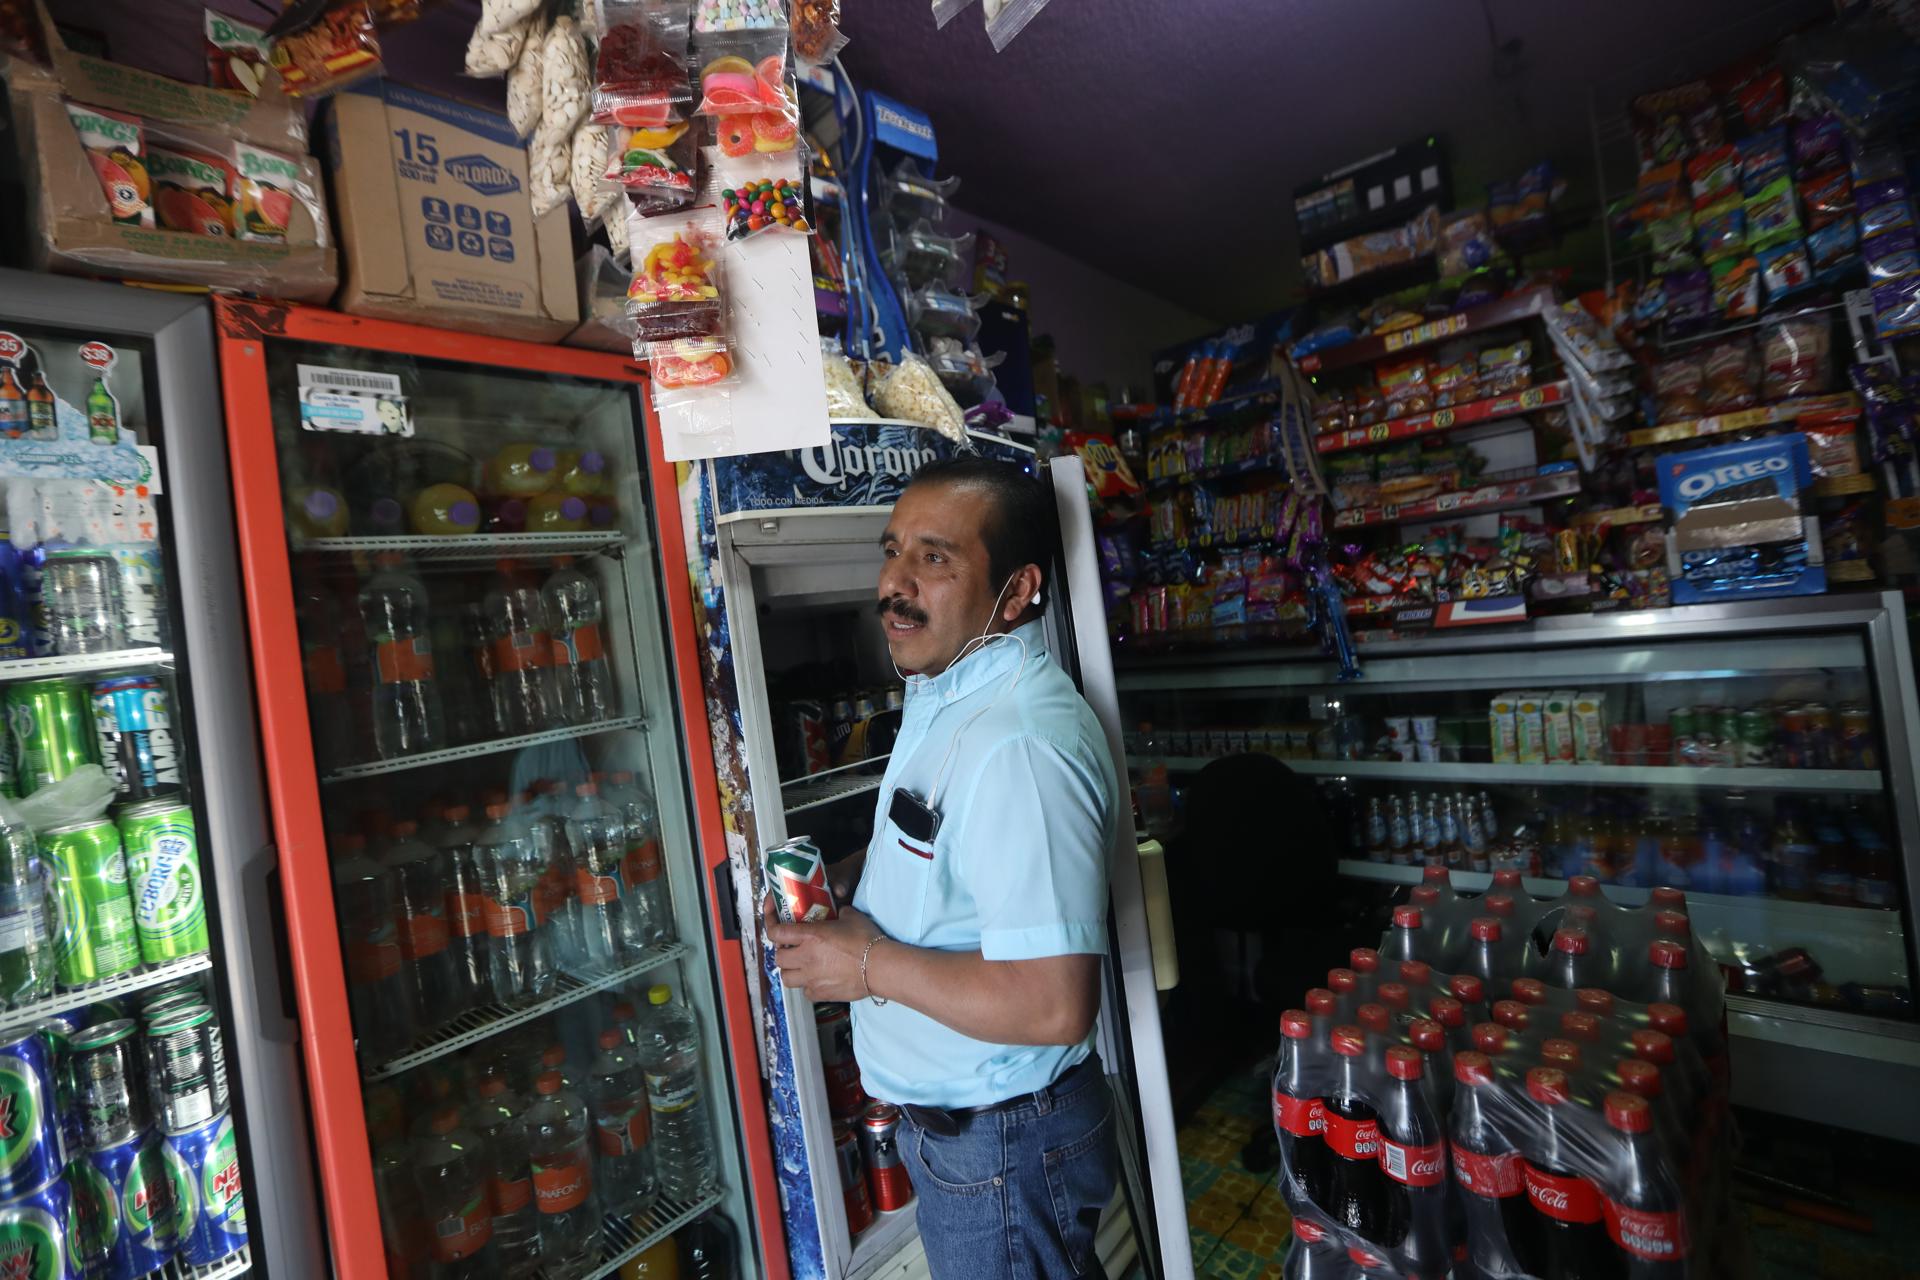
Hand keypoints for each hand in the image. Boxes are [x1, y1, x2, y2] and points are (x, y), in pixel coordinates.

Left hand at [762, 898, 882, 1003]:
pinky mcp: (820, 993)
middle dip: (783, 951)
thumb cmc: (867, 940)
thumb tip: (838, 912)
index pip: (776, 931)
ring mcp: (811, 978)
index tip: (773, 916)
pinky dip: (807, 985)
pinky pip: (804, 991)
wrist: (880, 967)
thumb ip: (838, 912)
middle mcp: (806, 958)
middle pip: (778, 957)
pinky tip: (817, 978)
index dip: (770, 922)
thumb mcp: (850, 916)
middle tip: (792, 946)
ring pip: (786, 978)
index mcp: (810, 936)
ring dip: (790, 970)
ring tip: (801, 965)